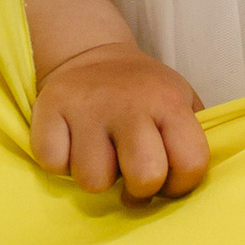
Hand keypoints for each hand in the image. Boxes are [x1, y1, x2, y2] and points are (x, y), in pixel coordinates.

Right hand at [32, 44, 211, 201]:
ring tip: (101, 155)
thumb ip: (191, 139)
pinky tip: (72, 144)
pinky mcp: (49, 110)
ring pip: (93, 181)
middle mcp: (129, 102)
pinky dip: (61, 163)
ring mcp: (87, 107)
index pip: (191, 162)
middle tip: (131, 179)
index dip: (181, 186)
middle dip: (139, 190)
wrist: (91, 54)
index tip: (168, 182)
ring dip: (97, 177)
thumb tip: (195, 187)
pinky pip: (54, 165)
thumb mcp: (181, 101)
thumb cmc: (144, 94)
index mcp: (168, 101)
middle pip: (145, 176)